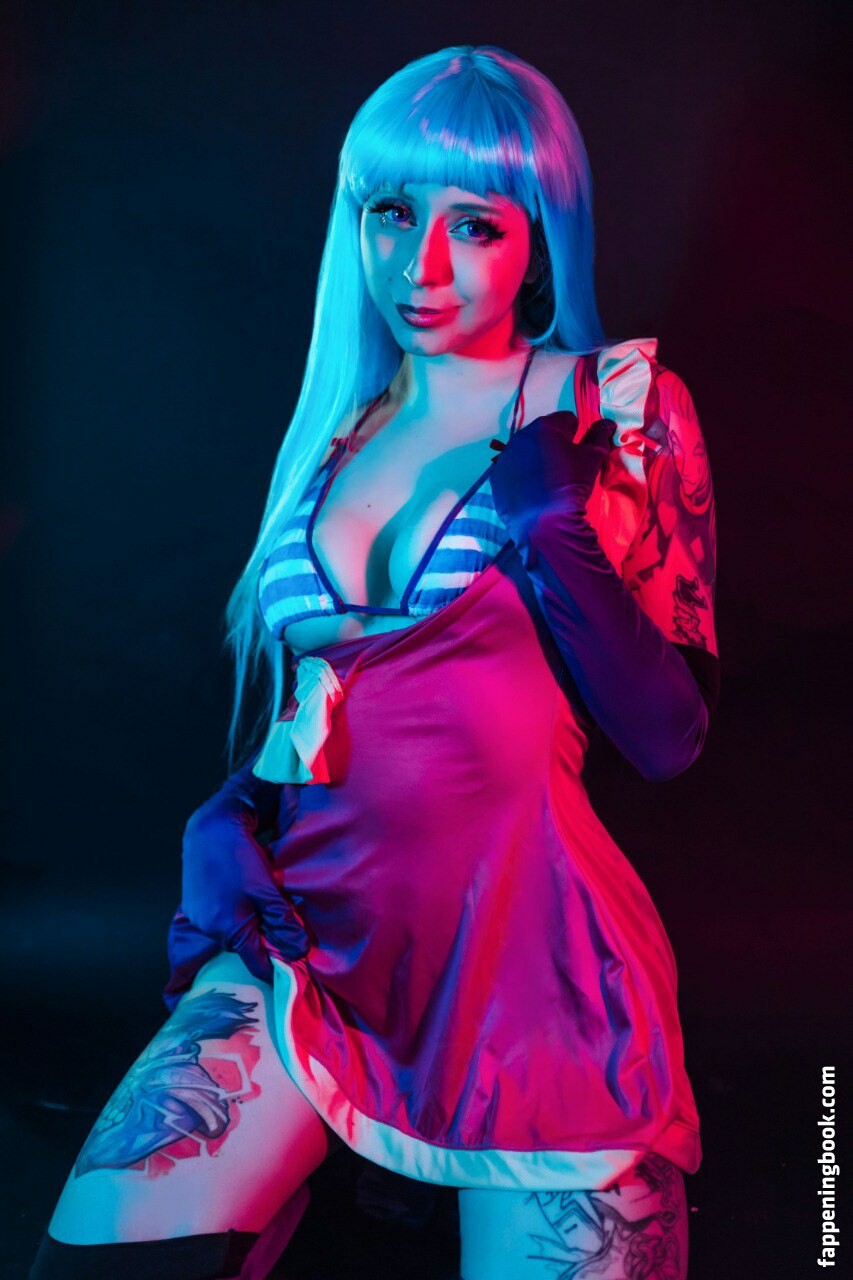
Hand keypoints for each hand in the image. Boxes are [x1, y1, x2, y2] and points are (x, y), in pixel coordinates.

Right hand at [178, 763, 311, 986]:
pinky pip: (218, 922)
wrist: (209, 829)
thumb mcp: (267, 891)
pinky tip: (242, 899)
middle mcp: (211, 931)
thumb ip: (283, 922)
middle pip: (243, 949)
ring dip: (248, 927)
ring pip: (231, 934)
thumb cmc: (240, 858)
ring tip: (263, 910)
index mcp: (230, 930)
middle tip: (282, 929)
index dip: (276, 967)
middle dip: (262, 943)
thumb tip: (300, 952)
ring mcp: (199, 919)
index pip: (257, 965)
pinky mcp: (193, 907)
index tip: (292, 965)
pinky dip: (233, 916)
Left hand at [489, 412, 613, 542]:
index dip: (576, 432)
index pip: (566, 419)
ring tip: (547, 482)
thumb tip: (607, 422)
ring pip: (525, 453)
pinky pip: (512, 472)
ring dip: (536, 461)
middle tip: (565, 468)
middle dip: (554, 446)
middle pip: (542, 435)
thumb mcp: (592, 458)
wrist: (543, 522)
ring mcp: (505, 459)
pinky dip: (521, 478)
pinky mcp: (496, 480)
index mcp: (544, 427)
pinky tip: (531, 493)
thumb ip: (599, 435)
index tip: (580, 449)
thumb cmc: (570, 484)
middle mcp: (520, 437)